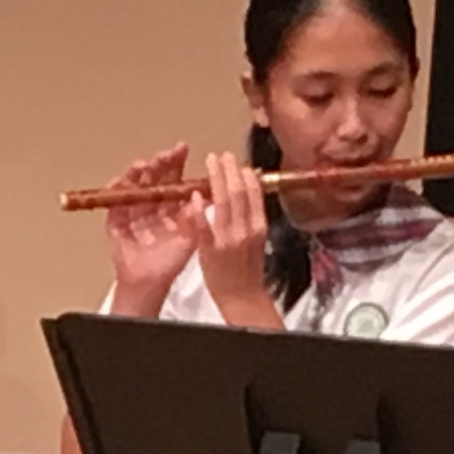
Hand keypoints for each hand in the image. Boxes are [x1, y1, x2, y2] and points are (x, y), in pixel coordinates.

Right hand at [100, 146, 205, 305]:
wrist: (150, 282)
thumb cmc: (171, 262)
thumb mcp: (189, 238)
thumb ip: (196, 219)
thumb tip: (203, 196)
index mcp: (171, 205)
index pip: (174, 178)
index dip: (177, 163)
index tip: (183, 149)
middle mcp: (152, 203)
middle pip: (153, 177)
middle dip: (158, 163)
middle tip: (164, 154)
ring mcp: (133, 210)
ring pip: (134, 185)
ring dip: (137, 173)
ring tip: (143, 165)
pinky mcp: (116, 220)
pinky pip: (113, 201)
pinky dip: (116, 189)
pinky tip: (121, 181)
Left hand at [190, 148, 274, 307]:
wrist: (242, 298)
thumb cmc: (248, 271)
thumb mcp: (256, 242)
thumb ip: (250, 220)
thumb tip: (248, 196)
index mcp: (258, 227)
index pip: (254, 194)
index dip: (246, 176)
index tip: (239, 163)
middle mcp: (246, 230)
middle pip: (239, 193)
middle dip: (230, 170)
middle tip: (222, 155)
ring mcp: (228, 239)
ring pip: (224, 203)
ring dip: (216, 179)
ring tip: (210, 162)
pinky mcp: (210, 250)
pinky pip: (204, 227)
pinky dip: (199, 210)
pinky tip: (195, 195)